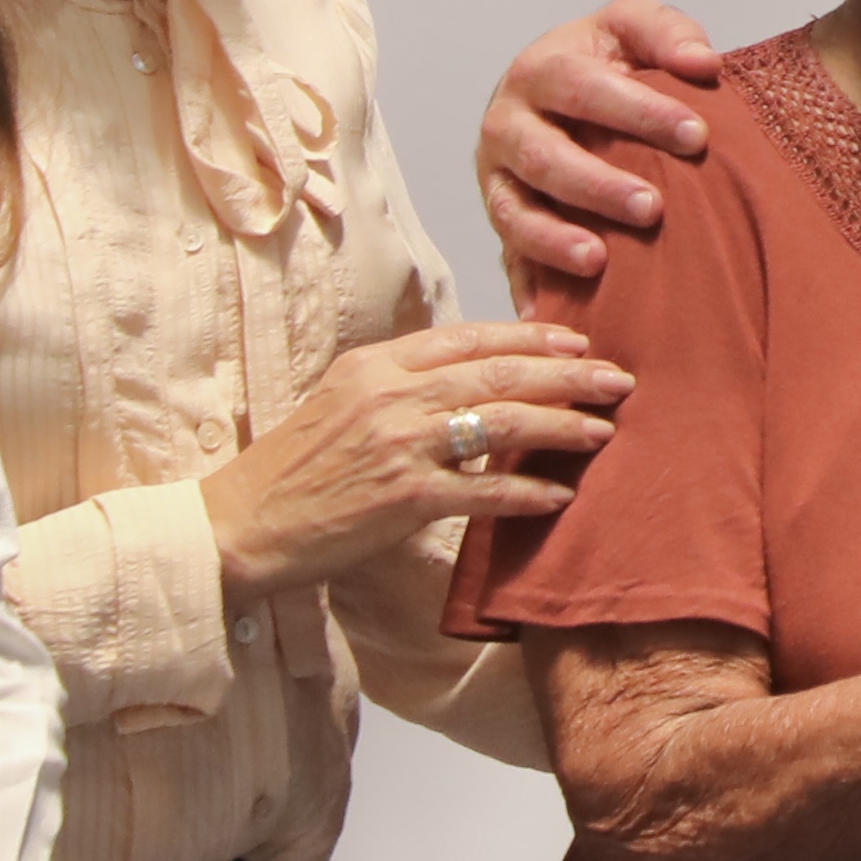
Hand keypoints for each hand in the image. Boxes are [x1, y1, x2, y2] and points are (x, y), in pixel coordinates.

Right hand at [207, 320, 630, 596]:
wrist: (244, 523)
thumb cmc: (295, 467)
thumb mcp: (341, 399)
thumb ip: (400, 382)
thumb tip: (470, 375)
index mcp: (376, 364)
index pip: (469, 337)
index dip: (530, 336)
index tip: (576, 340)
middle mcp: (390, 395)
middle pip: (499, 372)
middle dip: (567, 373)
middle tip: (616, 379)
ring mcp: (399, 445)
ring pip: (502, 423)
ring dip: (561, 425)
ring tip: (602, 430)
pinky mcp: (404, 499)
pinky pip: (484, 491)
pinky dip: (527, 492)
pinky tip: (560, 495)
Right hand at [477, 0, 726, 287]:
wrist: (558, 96)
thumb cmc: (605, 64)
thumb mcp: (631, 28)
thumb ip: (666, 32)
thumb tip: (703, 63)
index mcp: (539, 70)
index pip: (581, 86)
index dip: (637, 111)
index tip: (696, 135)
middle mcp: (507, 125)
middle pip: (543, 156)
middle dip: (596, 184)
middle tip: (653, 208)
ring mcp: (497, 180)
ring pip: (514, 213)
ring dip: (554, 240)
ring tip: (600, 261)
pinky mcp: (501, 224)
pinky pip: (508, 260)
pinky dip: (527, 287)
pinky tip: (552, 314)